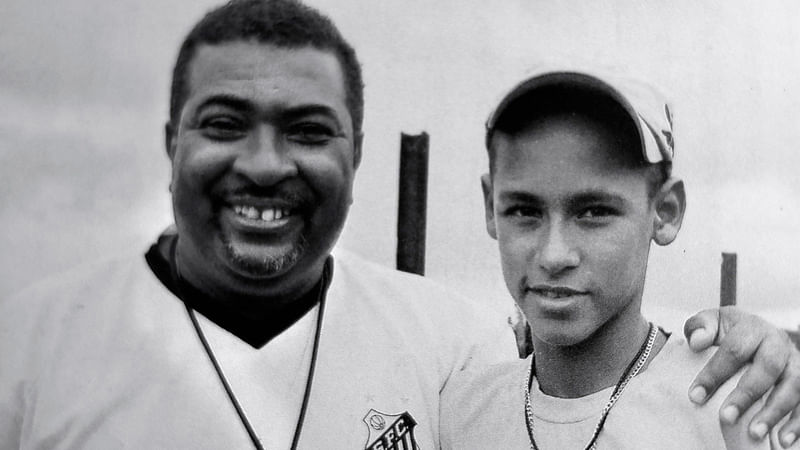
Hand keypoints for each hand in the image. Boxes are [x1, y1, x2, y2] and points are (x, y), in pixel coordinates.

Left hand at [683, 306, 799, 446]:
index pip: (734, 350)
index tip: (695, 395)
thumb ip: (700, 327)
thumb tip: (697, 341)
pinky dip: (796, 422)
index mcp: (752, 328)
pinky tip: (783, 439)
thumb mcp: (712, 323)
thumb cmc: (729, 332)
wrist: (755, 332)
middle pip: (768, 368)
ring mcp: (794, 363)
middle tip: (726, 416)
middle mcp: (778, 344)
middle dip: (746, 394)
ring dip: (774, 412)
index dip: (714, 373)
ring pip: (793, 387)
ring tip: (754, 432)